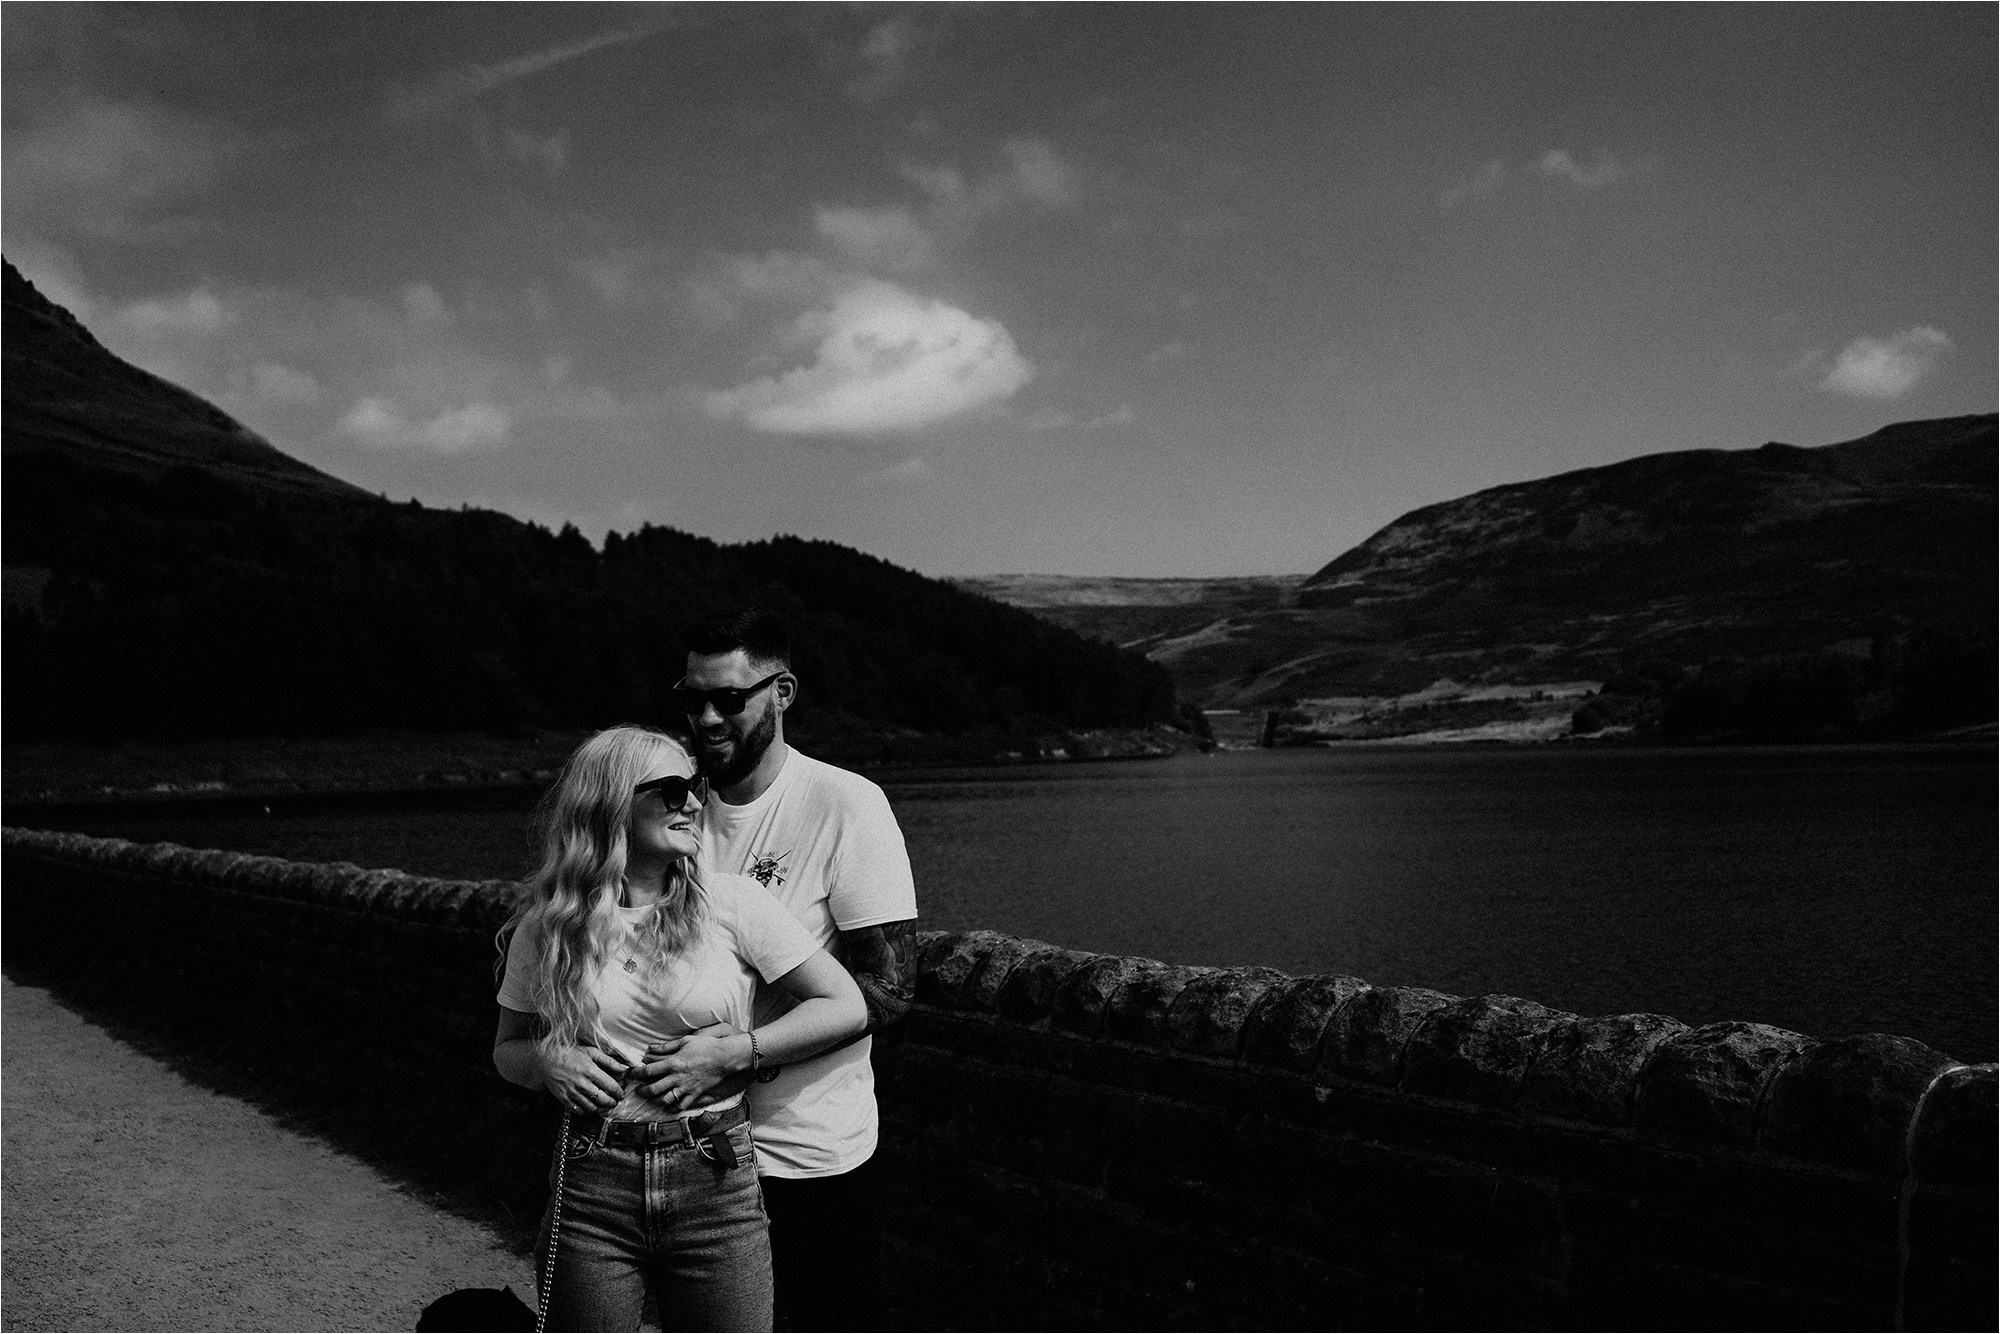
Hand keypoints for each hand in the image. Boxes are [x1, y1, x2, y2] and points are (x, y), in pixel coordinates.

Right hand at [540, 1042, 626, 1115]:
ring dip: (602, 1109)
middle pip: (604, 1100)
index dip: (619, 1092)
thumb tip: (625, 1069)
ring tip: (605, 1106)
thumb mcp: (591, 1052)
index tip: (621, 1093)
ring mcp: (573, 1093)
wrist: (547, 1059)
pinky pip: (579, 1111)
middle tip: (615, 1101)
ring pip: (592, 1108)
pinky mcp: (564, 1099)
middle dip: (613, 1102)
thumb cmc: (570, 1054)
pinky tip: (591, 1108)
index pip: (611, 1087)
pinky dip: (587, 1112)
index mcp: (591, 1071)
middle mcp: (583, 1084)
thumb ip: (609, 1061)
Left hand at [634, 1022, 750, 1107]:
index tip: (632, 1074)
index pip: (649, 1071)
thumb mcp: (685, 1041)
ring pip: (665, 1099)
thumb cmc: (705, 1046)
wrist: (724, 1057)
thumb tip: (651, 1048)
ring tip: (651, 1098)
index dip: (637, 1073)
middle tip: (638, 1090)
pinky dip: (672, 1108)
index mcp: (673, 1063)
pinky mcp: (694, 1093)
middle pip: (653, 1088)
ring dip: (655, 1100)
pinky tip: (667, 1107)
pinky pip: (681, 1105)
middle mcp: (677, 1077)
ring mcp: (686, 1087)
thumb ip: (667, 1046)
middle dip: (642, 1091)